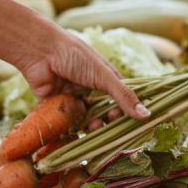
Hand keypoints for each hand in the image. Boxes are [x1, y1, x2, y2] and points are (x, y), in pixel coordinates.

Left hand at [12, 28, 149, 120]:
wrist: (39, 51)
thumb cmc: (74, 56)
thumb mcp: (103, 75)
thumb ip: (123, 96)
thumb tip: (147, 115)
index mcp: (104, 78)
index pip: (120, 100)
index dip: (123, 112)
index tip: (124, 121)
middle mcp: (90, 89)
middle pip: (103, 113)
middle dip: (106, 122)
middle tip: (104, 125)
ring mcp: (73, 97)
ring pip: (86, 120)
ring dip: (90, 126)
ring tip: (91, 127)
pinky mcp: (56, 105)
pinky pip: (66, 122)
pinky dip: (71, 129)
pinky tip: (75, 135)